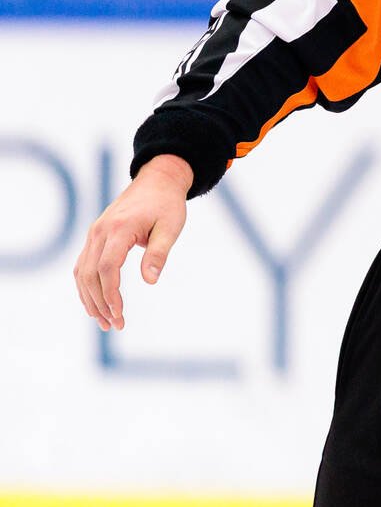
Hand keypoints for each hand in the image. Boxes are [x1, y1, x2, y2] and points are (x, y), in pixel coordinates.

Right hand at [74, 154, 191, 331]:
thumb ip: (159, 253)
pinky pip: (84, 265)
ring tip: (105, 321)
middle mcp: (100, 232)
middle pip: (90, 274)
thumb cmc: (167, 204)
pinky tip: (95, 303)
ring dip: (90, 299)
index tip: (120, 314)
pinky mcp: (95, 237)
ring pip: (82, 272)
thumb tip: (150, 281)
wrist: (156, 181)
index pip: (107, 268)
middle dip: (100, 303)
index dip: (111, 294)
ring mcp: (94, 234)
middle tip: (115, 325)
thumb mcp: (171, 227)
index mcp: (119, 229)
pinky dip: (86, 286)